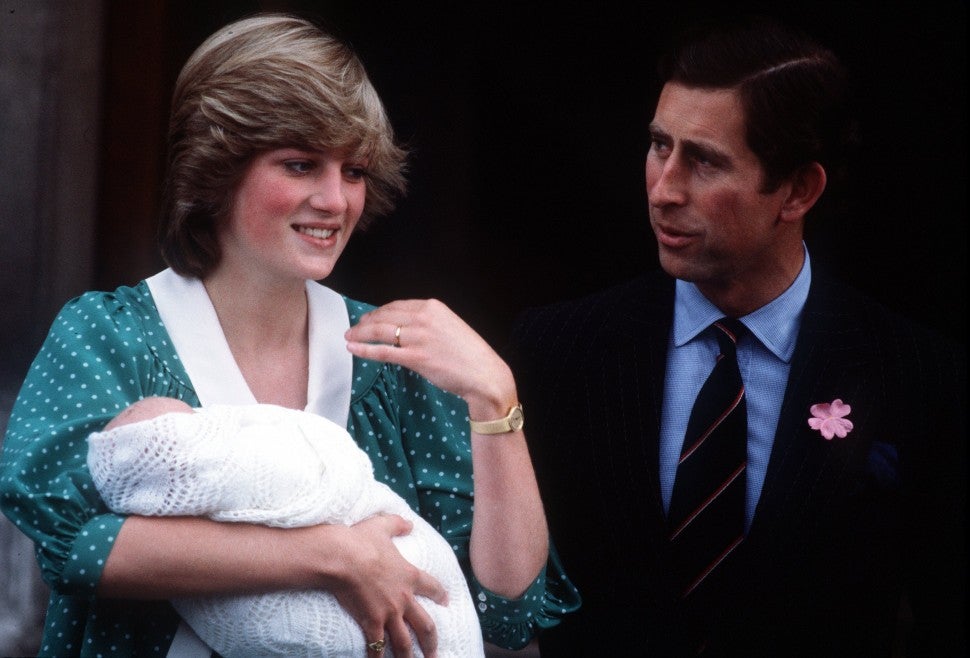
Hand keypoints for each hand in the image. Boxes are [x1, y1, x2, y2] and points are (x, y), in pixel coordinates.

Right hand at [327, 514, 446, 657]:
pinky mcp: (372, 622)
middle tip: (435, 653)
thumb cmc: (361, 540)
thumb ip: (398, 524)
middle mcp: (404, 598)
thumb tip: (410, 523)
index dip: (441, 594)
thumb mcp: (382, 526)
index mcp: (410, 575)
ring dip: (410, 656)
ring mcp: (389, 613)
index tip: (446, 602)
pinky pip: (378, 646)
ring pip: (405, 641)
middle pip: (425, 625)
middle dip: (431, 642)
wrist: (343, 557)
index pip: (433, 587)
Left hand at [345, 299, 515, 418]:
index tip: (369, 318)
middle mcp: (424, 318)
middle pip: (384, 316)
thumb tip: (405, 328)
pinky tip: (353, 348)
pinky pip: (383, 351)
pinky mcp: (415, 357)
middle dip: (365, 322)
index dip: (378, 312)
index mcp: (433, 307)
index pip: (396, 305)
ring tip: (349, 337)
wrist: (484, 374)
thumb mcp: (449, 327)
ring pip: (380, 331)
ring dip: (360, 334)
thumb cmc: (469, 355)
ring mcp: (418, 337)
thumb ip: (428, 323)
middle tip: (354, 328)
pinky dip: (364, 349)